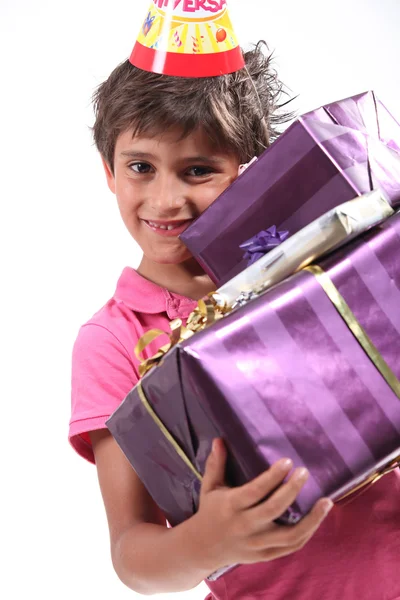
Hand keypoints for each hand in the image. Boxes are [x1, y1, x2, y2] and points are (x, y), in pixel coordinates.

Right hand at [196, 438, 332, 568]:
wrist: (203, 548)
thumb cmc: (210, 511)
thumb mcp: (209, 486)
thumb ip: (216, 464)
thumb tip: (220, 440)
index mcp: (231, 506)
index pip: (255, 491)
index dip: (272, 476)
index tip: (287, 461)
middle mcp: (245, 526)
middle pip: (273, 509)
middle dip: (292, 490)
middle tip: (304, 472)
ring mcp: (257, 544)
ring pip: (289, 535)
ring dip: (312, 519)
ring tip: (326, 501)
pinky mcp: (265, 555)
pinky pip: (290, 547)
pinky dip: (307, 534)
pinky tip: (318, 519)